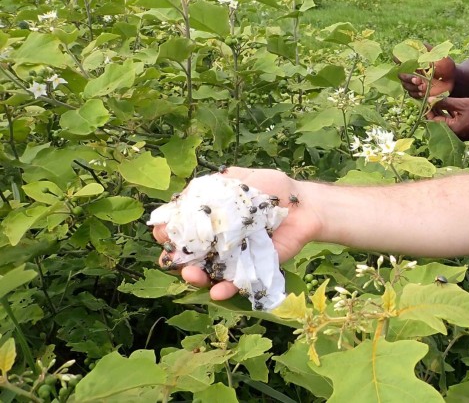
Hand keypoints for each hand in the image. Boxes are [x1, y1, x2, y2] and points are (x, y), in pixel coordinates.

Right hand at [151, 167, 320, 300]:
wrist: (304, 205)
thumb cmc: (273, 188)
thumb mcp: (242, 179)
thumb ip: (216, 185)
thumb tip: (187, 194)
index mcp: (211, 219)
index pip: (180, 228)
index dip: (167, 232)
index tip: (163, 232)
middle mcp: (218, 241)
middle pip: (187, 256)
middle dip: (175, 259)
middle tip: (173, 259)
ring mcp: (233, 258)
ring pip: (206, 274)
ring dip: (194, 277)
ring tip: (193, 275)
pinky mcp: (252, 270)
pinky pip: (234, 284)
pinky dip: (224, 289)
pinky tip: (218, 290)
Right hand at [399, 52, 455, 98]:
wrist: (453, 79)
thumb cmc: (446, 65)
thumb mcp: (440, 56)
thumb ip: (430, 51)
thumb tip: (422, 44)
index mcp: (415, 62)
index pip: (400, 59)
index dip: (397, 59)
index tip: (398, 60)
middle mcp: (412, 72)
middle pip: (401, 75)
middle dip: (407, 78)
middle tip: (417, 79)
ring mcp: (415, 82)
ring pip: (406, 85)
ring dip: (412, 86)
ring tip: (424, 86)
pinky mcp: (419, 91)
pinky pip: (412, 94)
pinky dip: (416, 93)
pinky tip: (423, 92)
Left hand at [426, 97, 468, 140]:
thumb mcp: (462, 104)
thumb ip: (445, 102)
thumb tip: (429, 100)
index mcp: (450, 129)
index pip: (432, 120)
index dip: (428, 108)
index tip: (427, 98)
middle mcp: (452, 134)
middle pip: (437, 121)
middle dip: (434, 109)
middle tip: (432, 97)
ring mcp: (458, 133)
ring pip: (445, 121)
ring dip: (442, 111)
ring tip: (440, 99)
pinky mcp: (464, 131)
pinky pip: (452, 123)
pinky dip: (449, 114)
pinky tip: (450, 105)